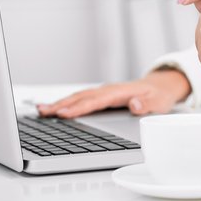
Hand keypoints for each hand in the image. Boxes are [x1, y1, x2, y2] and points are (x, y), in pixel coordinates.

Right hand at [36, 69, 190, 118]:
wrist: (159, 87)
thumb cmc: (158, 96)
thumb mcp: (158, 102)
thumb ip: (147, 105)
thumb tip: (134, 105)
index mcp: (119, 92)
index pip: (96, 101)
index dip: (79, 107)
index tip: (63, 113)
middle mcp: (108, 90)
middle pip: (81, 97)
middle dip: (61, 104)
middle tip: (43, 111)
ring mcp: (103, 92)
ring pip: (78, 97)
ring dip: (60, 103)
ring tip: (41, 110)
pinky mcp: (101, 97)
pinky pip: (81, 99)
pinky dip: (66, 103)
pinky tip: (53, 109)